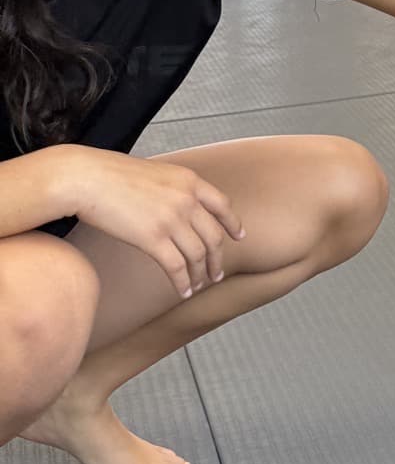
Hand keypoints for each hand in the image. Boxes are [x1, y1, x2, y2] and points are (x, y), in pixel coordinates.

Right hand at [66, 148, 244, 297]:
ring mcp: (172, 219)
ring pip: (198, 255)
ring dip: (201, 274)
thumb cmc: (111, 175)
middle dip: (217, 259)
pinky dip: (183, 282)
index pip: (222, 205)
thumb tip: (179, 208)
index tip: (239, 237)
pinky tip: (183, 291)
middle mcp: (187, 199)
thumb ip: (173, 189)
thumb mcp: (155, 172)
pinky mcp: (153, 238)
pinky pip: (177, 267)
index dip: (233, 224)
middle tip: (217, 273)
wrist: (86, 178)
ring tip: (199, 285)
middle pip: (213, 236)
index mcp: (189, 180)